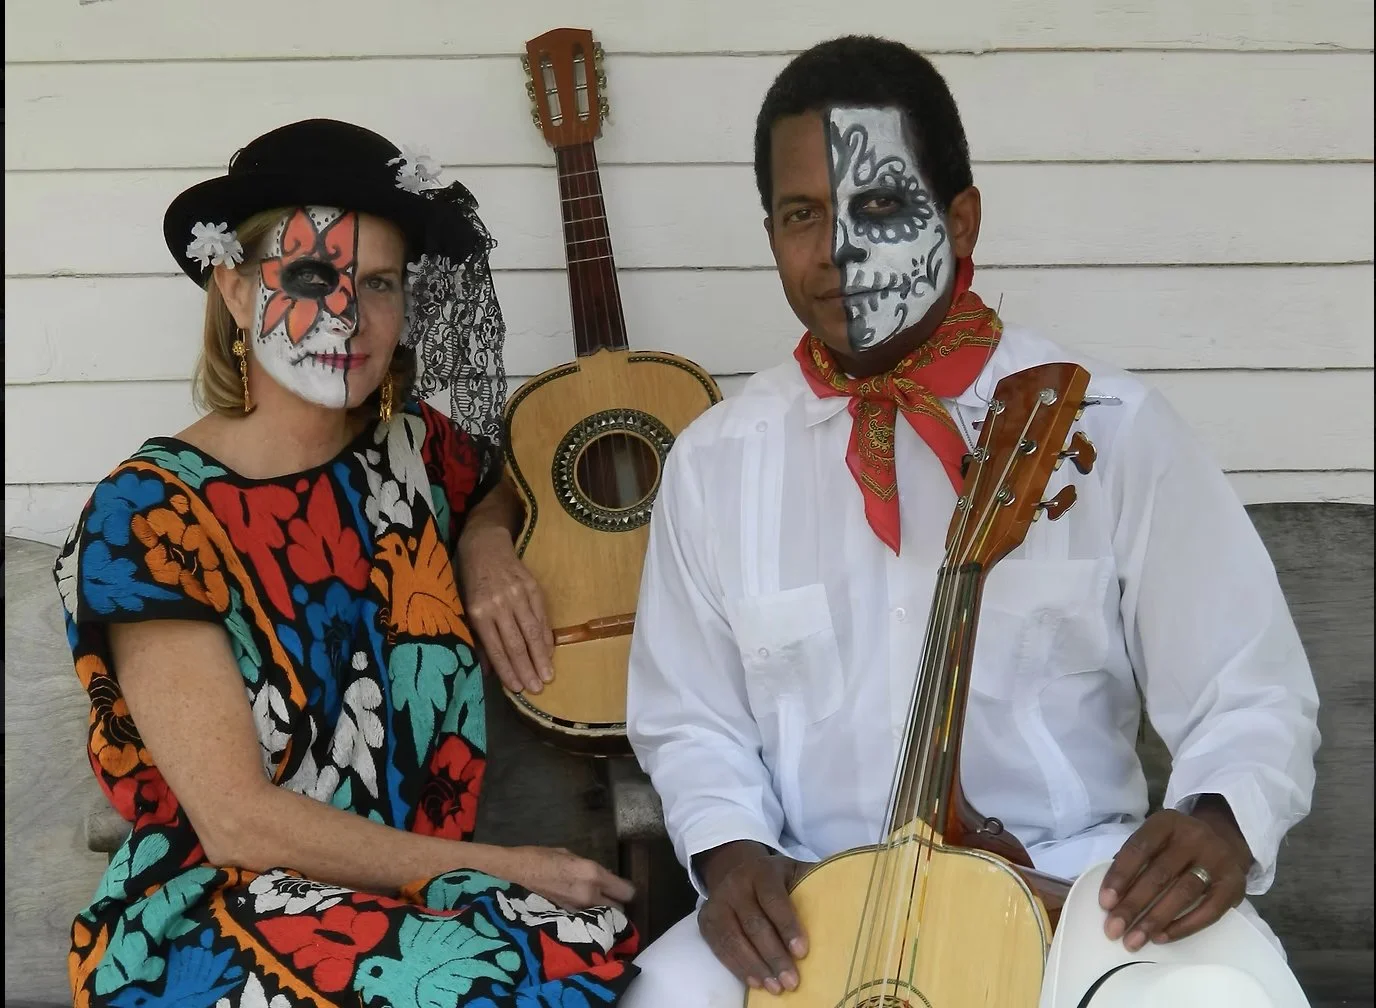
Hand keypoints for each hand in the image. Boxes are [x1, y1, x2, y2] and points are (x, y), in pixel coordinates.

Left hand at [457, 524, 553, 694]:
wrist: (485, 543)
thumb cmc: (469, 579)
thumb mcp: (464, 606)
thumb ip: (476, 638)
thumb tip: (488, 670)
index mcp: (479, 612)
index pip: (496, 647)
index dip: (507, 670)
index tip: (517, 689)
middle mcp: (499, 605)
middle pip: (516, 643)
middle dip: (527, 669)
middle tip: (537, 689)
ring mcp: (518, 596)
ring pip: (532, 631)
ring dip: (542, 657)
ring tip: (548, 676)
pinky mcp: (533, 588)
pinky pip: (541, 616)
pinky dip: (546, 636)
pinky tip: (550, 652)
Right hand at [496, 845, 635, 911]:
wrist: (510, 873)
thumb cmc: (538, 858)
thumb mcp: (569, 855)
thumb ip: (588, 869)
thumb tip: (599, 878)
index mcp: (592, 874)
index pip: (626, 892)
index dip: (626, 891)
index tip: (621, 889)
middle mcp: (589, 895)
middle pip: (618, 910)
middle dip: (615, 905)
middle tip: (607, 899)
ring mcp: (576, 911)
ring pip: (602, 919)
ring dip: (601, 915)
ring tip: (592, 908)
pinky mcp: (564, 921)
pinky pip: (584, 923)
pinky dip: (585, 920)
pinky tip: (577, 915)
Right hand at [697, 841, 808, 994]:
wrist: (733, 868)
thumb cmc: (774, 878)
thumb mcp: (792, 871)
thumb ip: (813, 880)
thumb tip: (850, 892)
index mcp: (762, 871)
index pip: (774, 899)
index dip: (788, 926)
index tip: (803, 952)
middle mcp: (736, 884)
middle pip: (754, 924)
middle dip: (774, 955)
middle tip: (792, 981)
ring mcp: (717, 902)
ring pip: (734, 939)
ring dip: (755, 967)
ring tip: (776, 988)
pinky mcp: (705, 920)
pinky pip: (719, 948)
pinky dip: (737, 967)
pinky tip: (755, 982)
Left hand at [1100, 800, 1251, 951]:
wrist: (1226, 841)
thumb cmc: (1177, 845)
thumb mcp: (1156, 838)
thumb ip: (1135, 859)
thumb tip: (1112, 896)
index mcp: (1167, 822)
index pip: (1139, 848)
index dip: (1120, 876)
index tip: (1105, 903)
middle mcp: (1194, 837)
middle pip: (1159, 874)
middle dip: (1133, 905)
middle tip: (1114, 929)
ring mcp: (1217, 860)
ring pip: (1182, 893)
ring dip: (1154, 920)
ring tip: (1134, 940)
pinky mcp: (1234, 884)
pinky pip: (1209, 911)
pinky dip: (1183, 926)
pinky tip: (1161, 937)